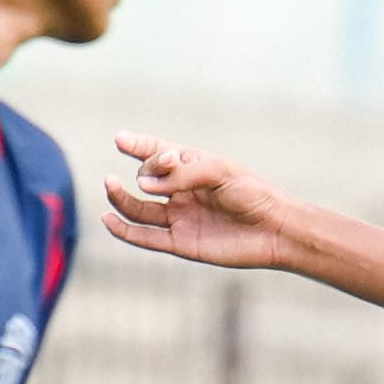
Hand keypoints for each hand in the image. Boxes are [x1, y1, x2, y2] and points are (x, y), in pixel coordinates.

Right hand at [102, 136, 298, 270]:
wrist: (276, 230)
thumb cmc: (254, 194)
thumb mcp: (219, 171)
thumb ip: (182, 174)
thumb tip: (143, 185)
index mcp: (193, 167)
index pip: (157, 152)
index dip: (138, 146)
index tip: (121, 140)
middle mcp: (182, 191)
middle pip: (146, 178)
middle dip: (147, 170)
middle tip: (161, 169)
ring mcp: (179, 218)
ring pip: (138, 208)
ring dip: (120, 197)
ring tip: (110, 184)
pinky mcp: (181, 243)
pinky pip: (145, 237)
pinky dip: (124, 229)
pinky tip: (107, 218)